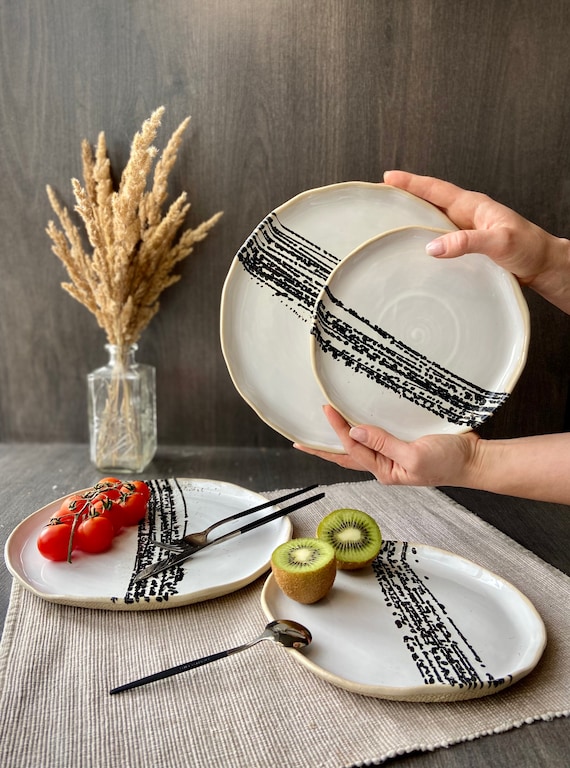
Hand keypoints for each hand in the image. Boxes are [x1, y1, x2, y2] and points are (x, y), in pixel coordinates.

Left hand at [294, 406, 480, 487]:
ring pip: (359, 447)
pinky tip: (355, 424)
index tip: (326, 410)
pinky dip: (362, 430)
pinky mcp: (403, 442)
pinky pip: (377, 437)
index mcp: (385, 470)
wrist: (474, 460)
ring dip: (339, 439)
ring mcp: (393, 454)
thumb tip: (354, 432)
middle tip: (299, 441)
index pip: (353, 449)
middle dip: (323, 449)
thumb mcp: (415, 455)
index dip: (337, 430)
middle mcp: (385, 464)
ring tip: (320, 433)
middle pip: (347, 455)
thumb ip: (384, 444)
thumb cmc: (449, 461)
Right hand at [384, 170, 569, 312]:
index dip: (412, 182)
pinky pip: (440, 241)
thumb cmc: (529, 249)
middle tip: (381, 198)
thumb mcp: (499, 243)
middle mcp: (466, 216)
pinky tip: (415, 252)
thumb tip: (433, 246)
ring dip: (413, 221)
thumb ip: (467, 242)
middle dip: (405, 197)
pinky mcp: (466, 249)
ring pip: (433, 222)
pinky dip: (424, 242)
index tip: (389, 177)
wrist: (544, 266)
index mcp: (473, 206)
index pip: (436, 189)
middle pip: (429, 202)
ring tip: (390, 224)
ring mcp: (465, 232)